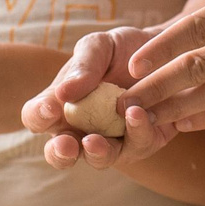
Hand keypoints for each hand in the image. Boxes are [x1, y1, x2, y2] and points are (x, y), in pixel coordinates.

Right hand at [23, 27, 175, 169]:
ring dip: (99, 152)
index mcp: (61, 105)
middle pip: (61, 154)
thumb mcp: (99, 46)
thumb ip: (83, 66)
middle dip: (61, 154)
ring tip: (99, 139)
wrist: (167, 50)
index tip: (50, 108)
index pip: (37, 117)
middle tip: (67, 145)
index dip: (38, 116)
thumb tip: (63, 93)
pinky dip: (138, 131)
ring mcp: (113, 140)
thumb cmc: (121, 50)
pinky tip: (138, 113)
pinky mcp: (144, 142)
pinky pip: (139, 145)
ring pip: (101, 158)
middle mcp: (82, 129)